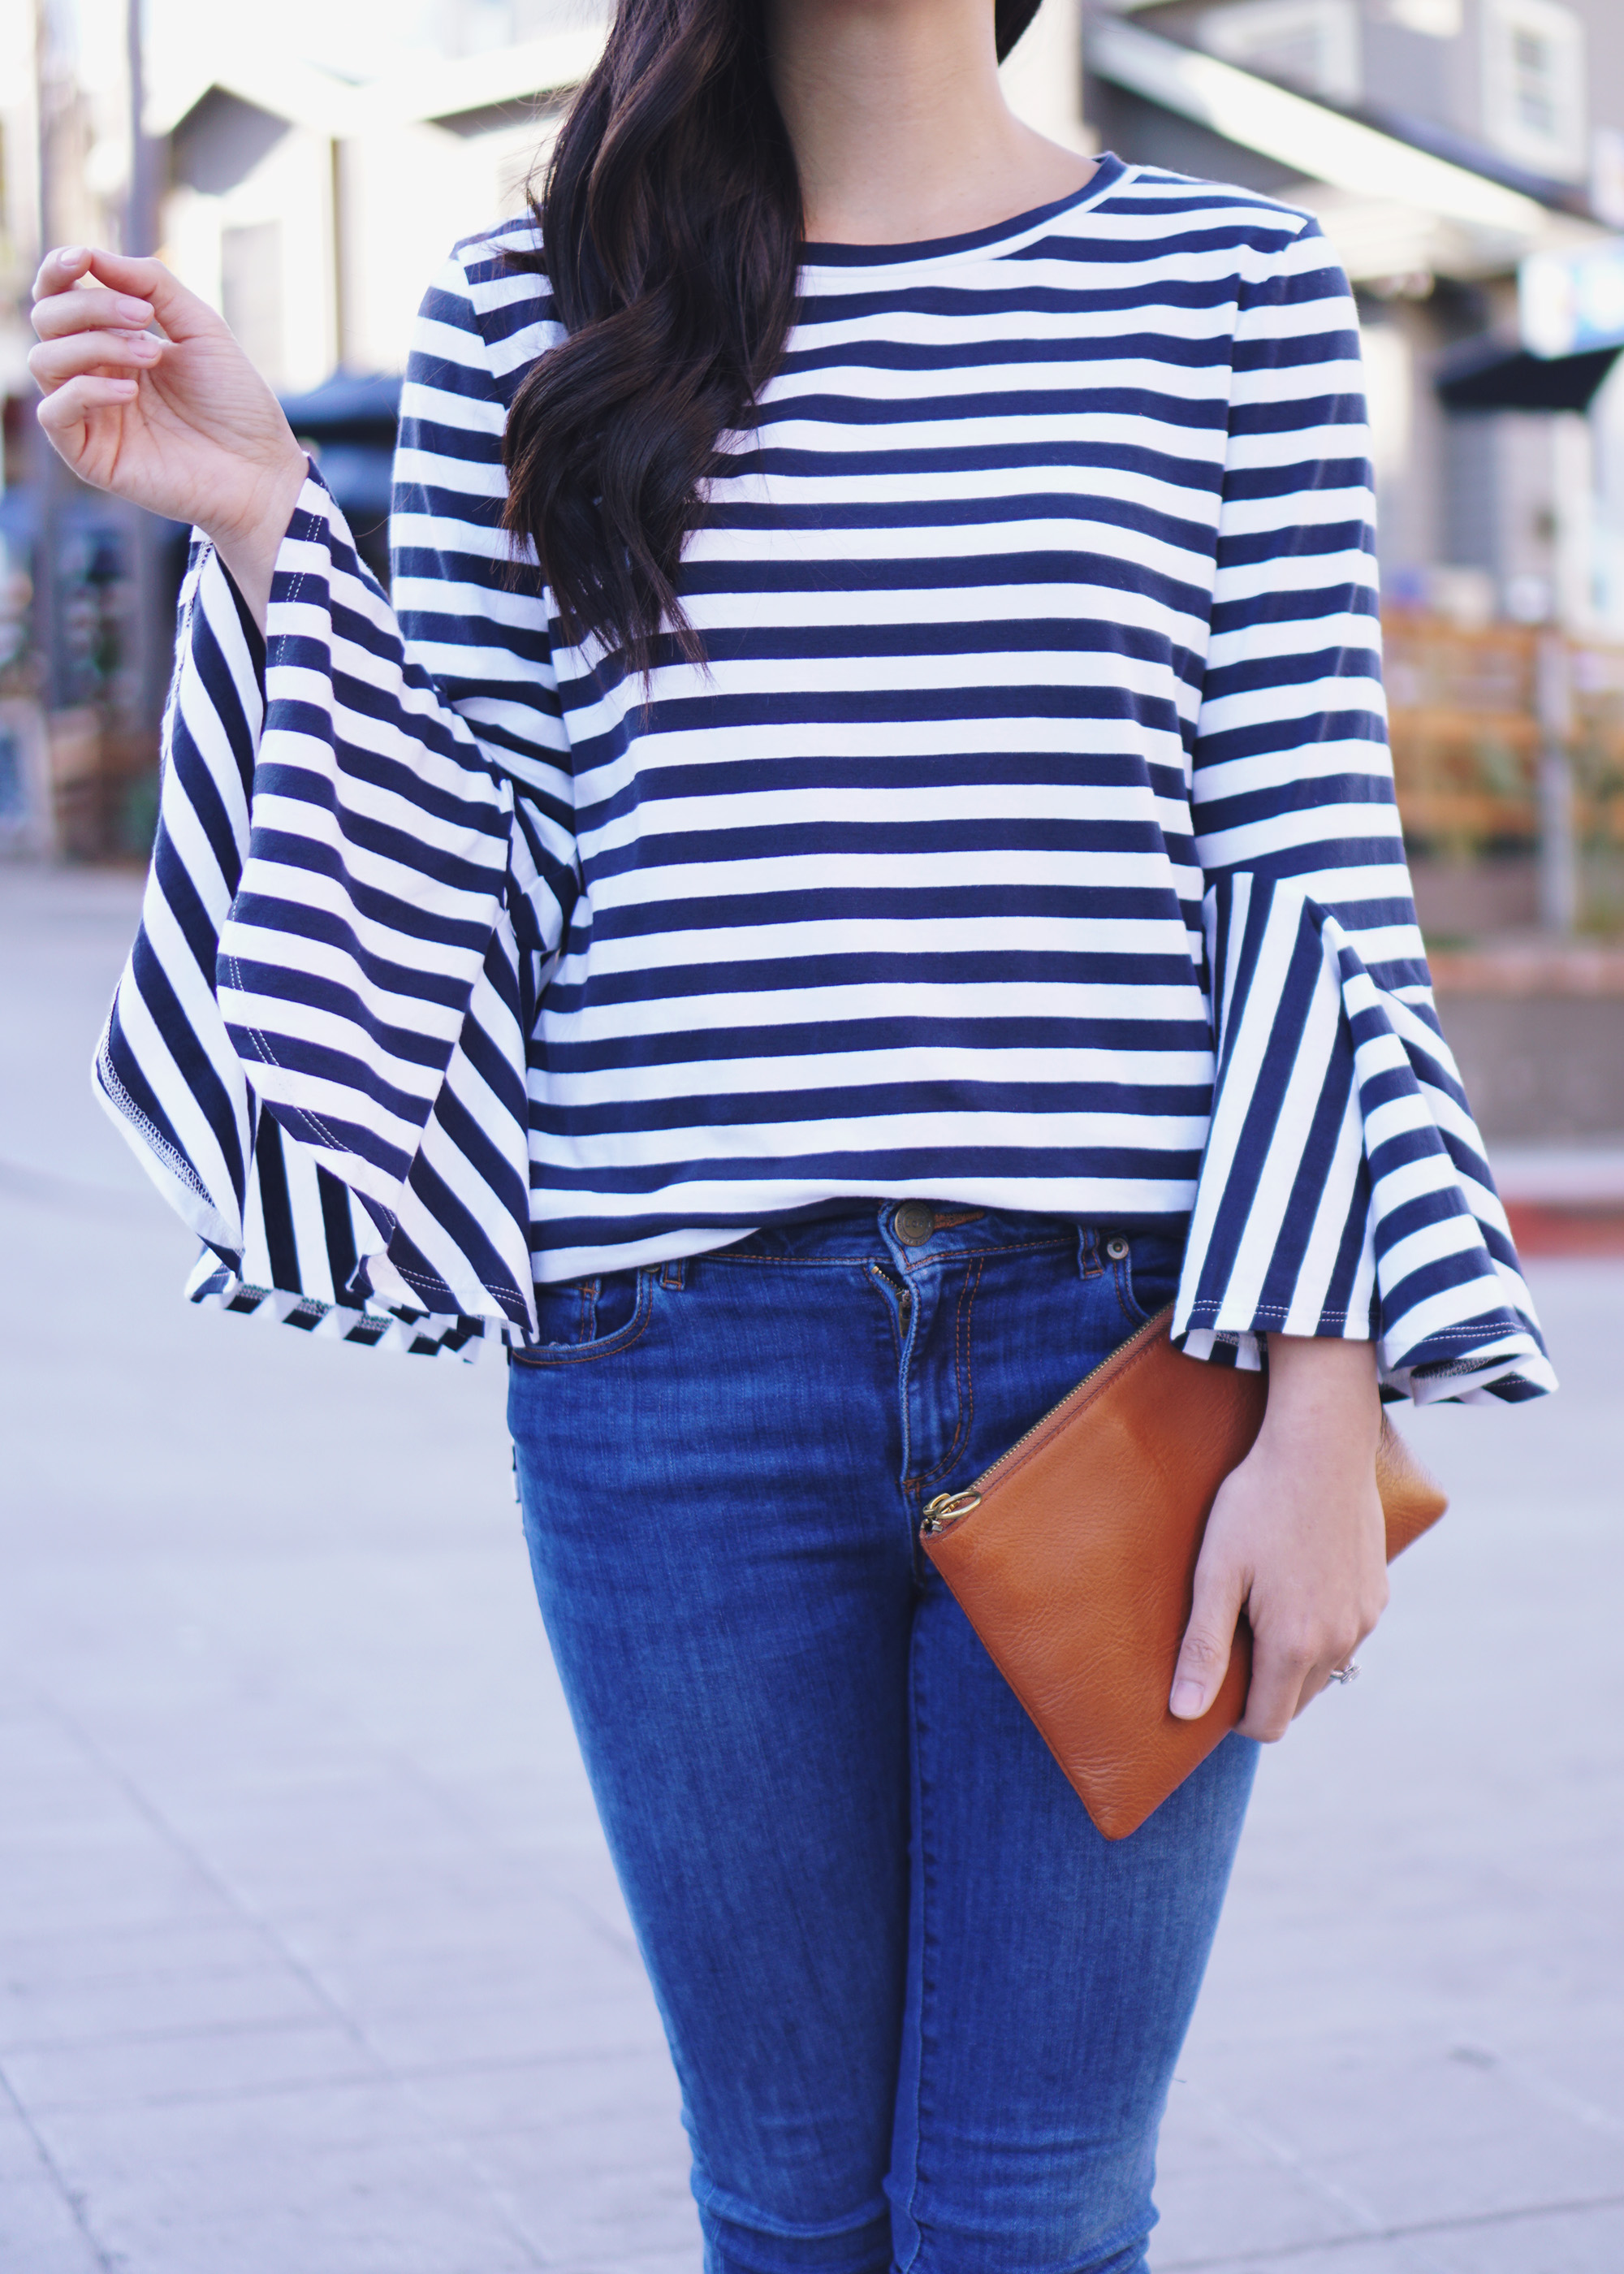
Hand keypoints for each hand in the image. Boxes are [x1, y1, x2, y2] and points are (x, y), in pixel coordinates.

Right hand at [29, 245, 309, 622]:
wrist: (260, 467)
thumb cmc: (235, 401)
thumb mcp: (199, 327)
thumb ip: (151, 285)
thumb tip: (93, 255)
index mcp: (114, 342)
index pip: (60, 297)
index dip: (59, 271)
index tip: (84, 259)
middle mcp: (94, 374)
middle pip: (48, 320)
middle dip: (90, 306)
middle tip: (144, 318)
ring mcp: (89, 415)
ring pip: (44, 360)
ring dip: (94, 344)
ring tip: (152, 354)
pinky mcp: (90, 455)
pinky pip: (54, 412)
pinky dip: (86, 390)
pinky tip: (130, 391)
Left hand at [1170, 1335, 1387, 1739]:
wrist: (1320, 1447)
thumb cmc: (1257, 1505)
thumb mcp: (1216, 1573)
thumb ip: (1203, 1647)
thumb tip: (1184, 1713)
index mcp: (1295, 1645)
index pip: (1269, 1724)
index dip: (1233, 1716)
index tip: (1211, 1681)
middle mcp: (1340, 1642)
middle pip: (1297, 1700)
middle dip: (1263, 1685)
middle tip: (1231, 1634)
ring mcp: (1365, 1619)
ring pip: (1325, 1669)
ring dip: (1293, 1657)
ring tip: (1261, 1605)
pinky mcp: (1378, 1593)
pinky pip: (1347, 1633)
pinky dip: (1321, 1627)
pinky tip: (1296, 1583)